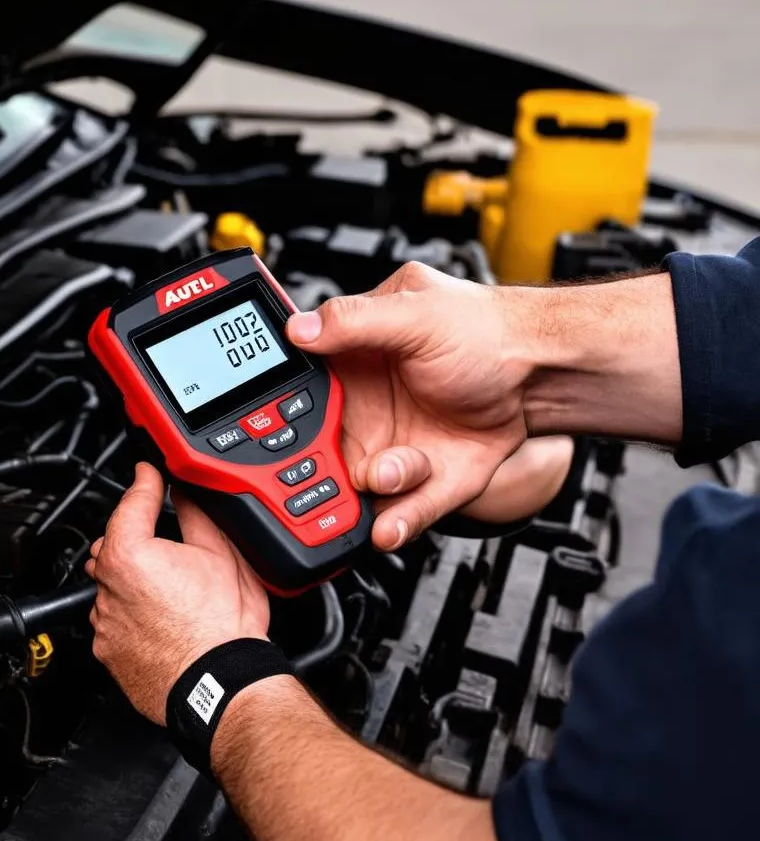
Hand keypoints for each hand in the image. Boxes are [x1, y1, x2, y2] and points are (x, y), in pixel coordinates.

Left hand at [85, 462, 269, 724]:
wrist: (220, 682)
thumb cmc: (222, 626)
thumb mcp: (221, 554)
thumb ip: (196, 514)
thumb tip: (187, 494)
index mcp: (130, 553)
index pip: (130, 503)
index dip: (144, 483)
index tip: (149, 475)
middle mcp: (107, 586)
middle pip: (114, 545)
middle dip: (135, 538)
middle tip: (167, 541)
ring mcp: (104, 622)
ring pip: (111, 585)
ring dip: (132, 580)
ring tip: (170, 590)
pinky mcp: (107, 651)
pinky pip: (113, 620)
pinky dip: (130, 614)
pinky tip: (160, 618)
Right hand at [287, 262, 532, 549]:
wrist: (545, 371)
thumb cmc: (487, 332)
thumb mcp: (415, 313)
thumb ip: (354, 321)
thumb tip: (298, 328)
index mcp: (358, 365)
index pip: (311, 399)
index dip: (298, 421)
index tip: (295, 437)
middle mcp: (374, 410)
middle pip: (333, 452)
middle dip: (334, 469)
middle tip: (343, 467)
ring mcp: (403, 446)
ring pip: (371, 486)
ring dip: (377, 489)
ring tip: (386, 474)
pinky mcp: (433, 479)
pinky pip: (408, 508)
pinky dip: (398, 522)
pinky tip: (389, 527)